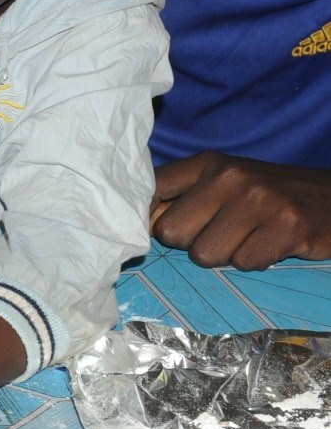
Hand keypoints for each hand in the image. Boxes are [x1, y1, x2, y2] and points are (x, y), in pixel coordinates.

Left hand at [151, 152, 330, 268]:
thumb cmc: (266, 196)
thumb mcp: (223, 184)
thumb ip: (180, 199)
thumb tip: (140, 225)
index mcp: (207, 164)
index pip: (151, 190)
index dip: (149, 216)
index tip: (164, 224)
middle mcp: (230, 177)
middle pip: (171, 233)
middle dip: (191, 242)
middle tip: (222, 232)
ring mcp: (260, 200)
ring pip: (205, 255)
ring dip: (226, 255)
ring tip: (250, 236)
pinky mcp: (288, 226)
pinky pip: (244, 264)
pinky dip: (257, 261)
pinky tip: (271, 243)